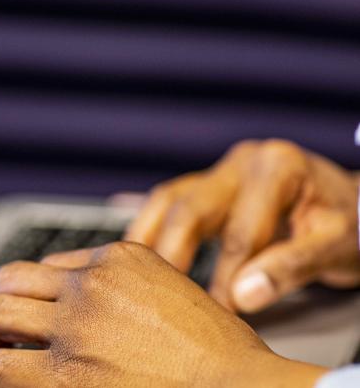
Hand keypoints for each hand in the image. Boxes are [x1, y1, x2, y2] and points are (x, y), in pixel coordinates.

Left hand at [0, 242, 327, 387]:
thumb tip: (83, 304)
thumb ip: (127, 290)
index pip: (50, 266)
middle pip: (10, 280)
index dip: (31, 292)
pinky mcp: (63, 374)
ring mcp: (74, 327)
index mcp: (119, 259)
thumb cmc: (219, 358)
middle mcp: (90, 285)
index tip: (25, 308)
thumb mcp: (174, 295)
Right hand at [125, 139, 359, 312]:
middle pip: (190, 210)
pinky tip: (139, 255)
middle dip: (177, 259)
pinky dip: (149, 229)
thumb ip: (290, 268)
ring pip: (167, 201)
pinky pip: (165, 202)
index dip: (229, 278)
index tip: (221, 313)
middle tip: (168, 299)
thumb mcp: (335, 245)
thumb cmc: (347, 224)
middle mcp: (243, 162)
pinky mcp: (205, 183)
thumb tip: (243, 296)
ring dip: (150, 240)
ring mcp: (220, 170)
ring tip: (138, 276)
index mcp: (278, 167)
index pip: (242, 232)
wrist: (350, 205)